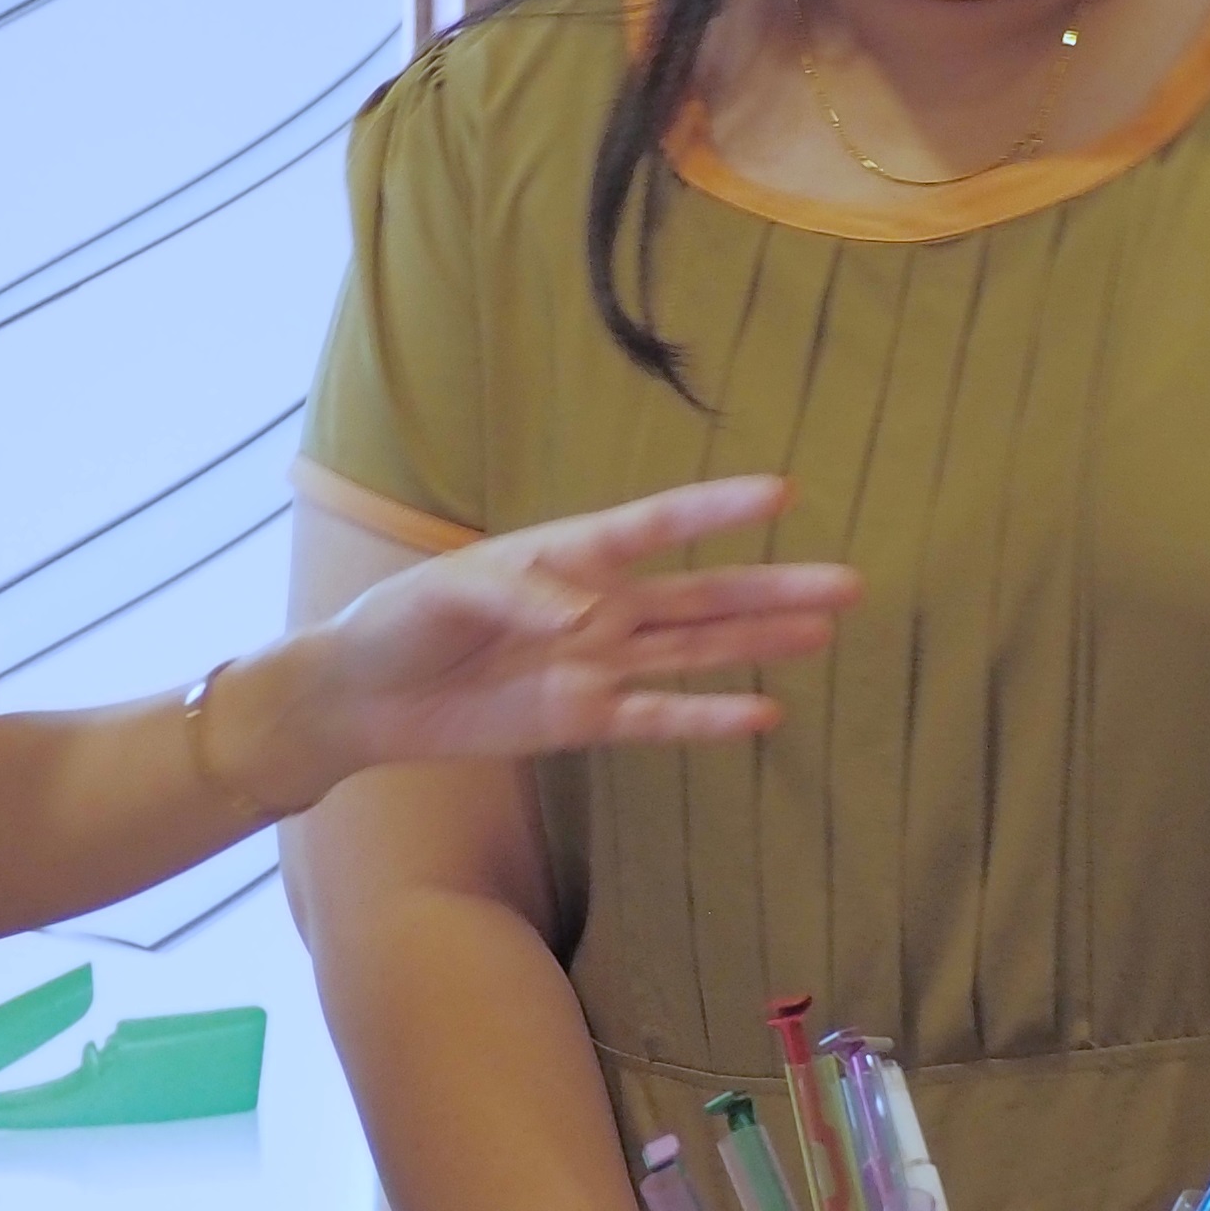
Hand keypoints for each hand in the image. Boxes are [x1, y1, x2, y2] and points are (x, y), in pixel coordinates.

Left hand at [257, 478, 858, 802]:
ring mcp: (597, 663)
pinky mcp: (582, 719)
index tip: (783, 491)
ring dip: (760, 641)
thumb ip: (514, 596)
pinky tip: (763, 713)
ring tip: (827, 632)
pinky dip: (706, 719)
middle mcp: (597, 604)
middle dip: (774, 586)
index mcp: (566, 553)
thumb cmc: (396, 623)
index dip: (717, 509)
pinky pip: (656, 718)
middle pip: (702, 594)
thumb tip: (582, 618)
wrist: (360, 699)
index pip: (655, 526)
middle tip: (848, 581)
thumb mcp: (443, 595)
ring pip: (697, 649)